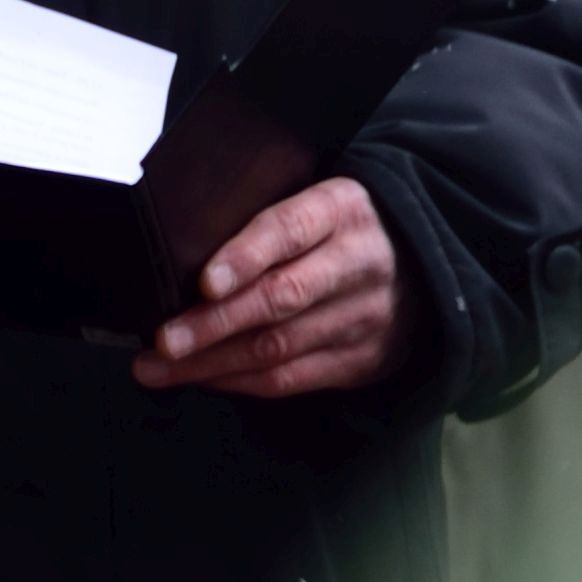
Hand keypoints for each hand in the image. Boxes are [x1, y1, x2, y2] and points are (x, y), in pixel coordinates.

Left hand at [134, 174, 405, 397]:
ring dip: (212, 363)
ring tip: (158, 368)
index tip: (205, 282)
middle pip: (281, 297)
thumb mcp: (315, 200)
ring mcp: (365, 316)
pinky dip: (239, 382)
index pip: (290, 229)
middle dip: (214, 324)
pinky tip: (199, 378)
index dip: (246, 255)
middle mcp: (358, 263)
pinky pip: (292, 378)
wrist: (424, 262)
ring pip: (279, 347)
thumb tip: (176, 247)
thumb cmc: (337, 228)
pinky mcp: (363, 359)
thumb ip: (263, 221)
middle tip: (163, 340)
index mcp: (340, 210)